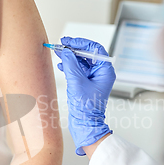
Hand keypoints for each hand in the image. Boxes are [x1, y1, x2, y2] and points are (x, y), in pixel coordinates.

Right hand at [55, 37, 115, 154]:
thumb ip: (71, 64)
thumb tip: (67, 51)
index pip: (95, 49)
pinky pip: (78, 70)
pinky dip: (69, 66)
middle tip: (61, 45)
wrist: (85, 123)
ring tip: (58, 52)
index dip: (81, 43)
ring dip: (70, 57)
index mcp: (105, 71)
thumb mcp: (76, 82)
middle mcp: (101, 73)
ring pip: (81, 62)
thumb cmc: (86, 107)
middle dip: (73, 49)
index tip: (69, 41)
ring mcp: (94, 78)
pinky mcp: (86, 84)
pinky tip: (61, 64)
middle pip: (87, 54)